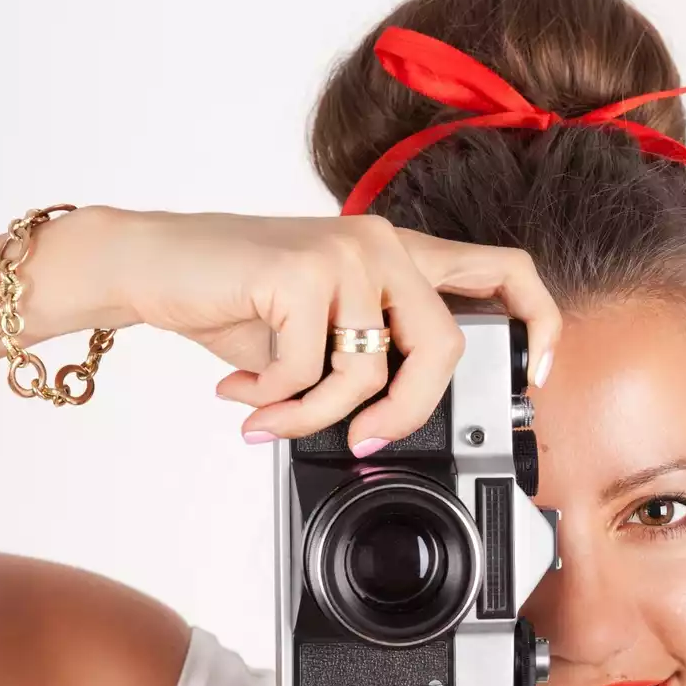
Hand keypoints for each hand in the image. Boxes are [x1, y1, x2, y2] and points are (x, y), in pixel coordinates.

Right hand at [102, 209, 561, 449]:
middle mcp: (382, 244)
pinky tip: (241, 388)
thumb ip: (368, 363)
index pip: (503, 270)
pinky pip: (308, 371)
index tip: (534, 373)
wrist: (148, 264)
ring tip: (266, 413)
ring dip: (311, 415)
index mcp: (400, 254)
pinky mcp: (301, 268)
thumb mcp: (319, 333)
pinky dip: (272, 399)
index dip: (537, 322)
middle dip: (406, 414)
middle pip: (443, 348)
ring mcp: (346, 251)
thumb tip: (395, 423)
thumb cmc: (233, 300)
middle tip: (364, 440)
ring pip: (367, 372)